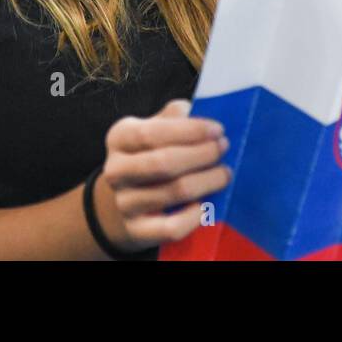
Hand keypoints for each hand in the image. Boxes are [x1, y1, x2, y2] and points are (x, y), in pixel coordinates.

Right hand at [94, 99, 230, 252]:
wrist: (127, 199)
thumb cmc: (152, 153)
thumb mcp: (156, 128)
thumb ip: (176, 117)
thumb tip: (201, 111)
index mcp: (120, 138)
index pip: (151, 133)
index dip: (189, 131)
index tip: (218, 130)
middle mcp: (116, 170)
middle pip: (163, 163)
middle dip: (201, 155)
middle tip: (224, 148)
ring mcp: (124, 203)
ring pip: (174, 193)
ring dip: (207, 181)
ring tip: (224, 173)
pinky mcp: (137, 231)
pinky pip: (172, 227)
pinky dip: (194, 217)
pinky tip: (206, 204)